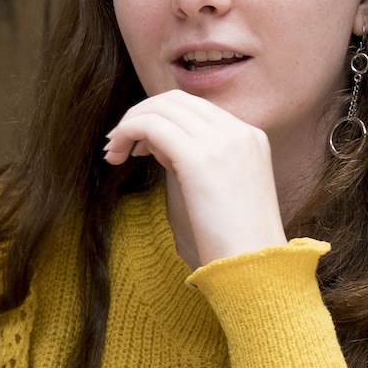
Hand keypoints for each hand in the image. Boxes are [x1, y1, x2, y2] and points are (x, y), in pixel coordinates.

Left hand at [102, 89, 287, 263]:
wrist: (253, 267)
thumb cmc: (233, 242)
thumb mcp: (218, 190)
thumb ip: (193, 161)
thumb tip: (158, 144)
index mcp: (250, 137)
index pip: (196, 107)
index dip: (161, 117)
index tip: (141, 145)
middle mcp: (238, 132)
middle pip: (176, 100)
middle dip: (141, 115)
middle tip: (119, 143)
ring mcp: (222, 142)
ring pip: (161, 107)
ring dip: (129, 124)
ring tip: (114, 152)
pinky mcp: (199, 157)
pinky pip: (152, 125)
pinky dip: (127, 132)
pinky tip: (117, 155)